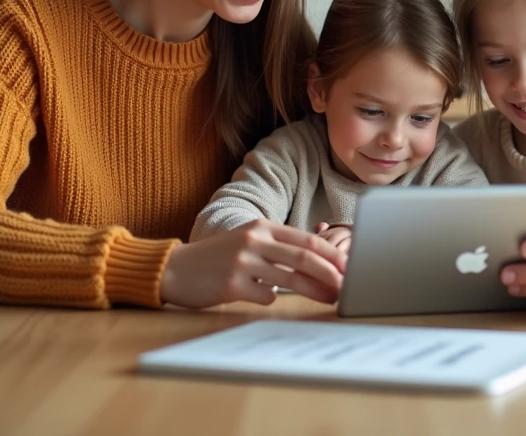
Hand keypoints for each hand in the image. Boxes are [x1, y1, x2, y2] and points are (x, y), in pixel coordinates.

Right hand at [160, 219, 345, 308]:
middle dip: (330, 273)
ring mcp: (242, 262)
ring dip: (314, 291)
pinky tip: (266, 298)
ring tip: (329, 299)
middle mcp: (254, 240)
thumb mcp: (248, 241)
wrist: (177, 269)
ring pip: (289, 278)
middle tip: (347, 286)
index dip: (331, 254)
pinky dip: (272, 299)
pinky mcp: (231, 284)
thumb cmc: (218, 257)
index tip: (349, 266)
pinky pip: (264, 296)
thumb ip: (277, 247)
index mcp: (262, 227)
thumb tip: (317, 263)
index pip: (305, 239)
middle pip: (303, 257)